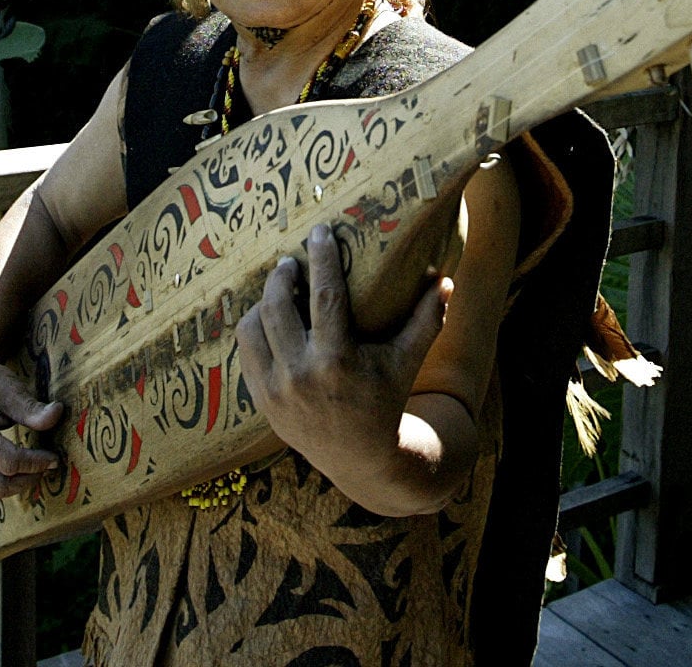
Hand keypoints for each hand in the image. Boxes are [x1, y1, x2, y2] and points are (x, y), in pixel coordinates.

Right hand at [0, 342, 63, 500]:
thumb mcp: (11, 390)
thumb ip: (33, 409)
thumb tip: (58, 415)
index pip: (10, 463)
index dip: (36, 463)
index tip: (55, 457)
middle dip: (28, 479)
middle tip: (49, 465)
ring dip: (17, 486)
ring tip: (37, 468)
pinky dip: (5, 482)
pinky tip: (22, 468)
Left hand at [236, 224, 448, 481]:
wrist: (360, 459)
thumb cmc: (386, 402)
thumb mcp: (407, 362)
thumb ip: (427, 320)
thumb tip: (445, 279)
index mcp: (337, 360)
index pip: (324, 295)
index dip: (321, 258)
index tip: (319, 231)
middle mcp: (300, 374)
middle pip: (277, 305)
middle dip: (282, 275)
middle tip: (291, 260)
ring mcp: (275, 390)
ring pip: (252, 327)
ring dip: (263, 301)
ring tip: (278, 288)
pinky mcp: (261, 400)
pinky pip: (246, 352)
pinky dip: (254, 329)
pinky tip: (268, 318)